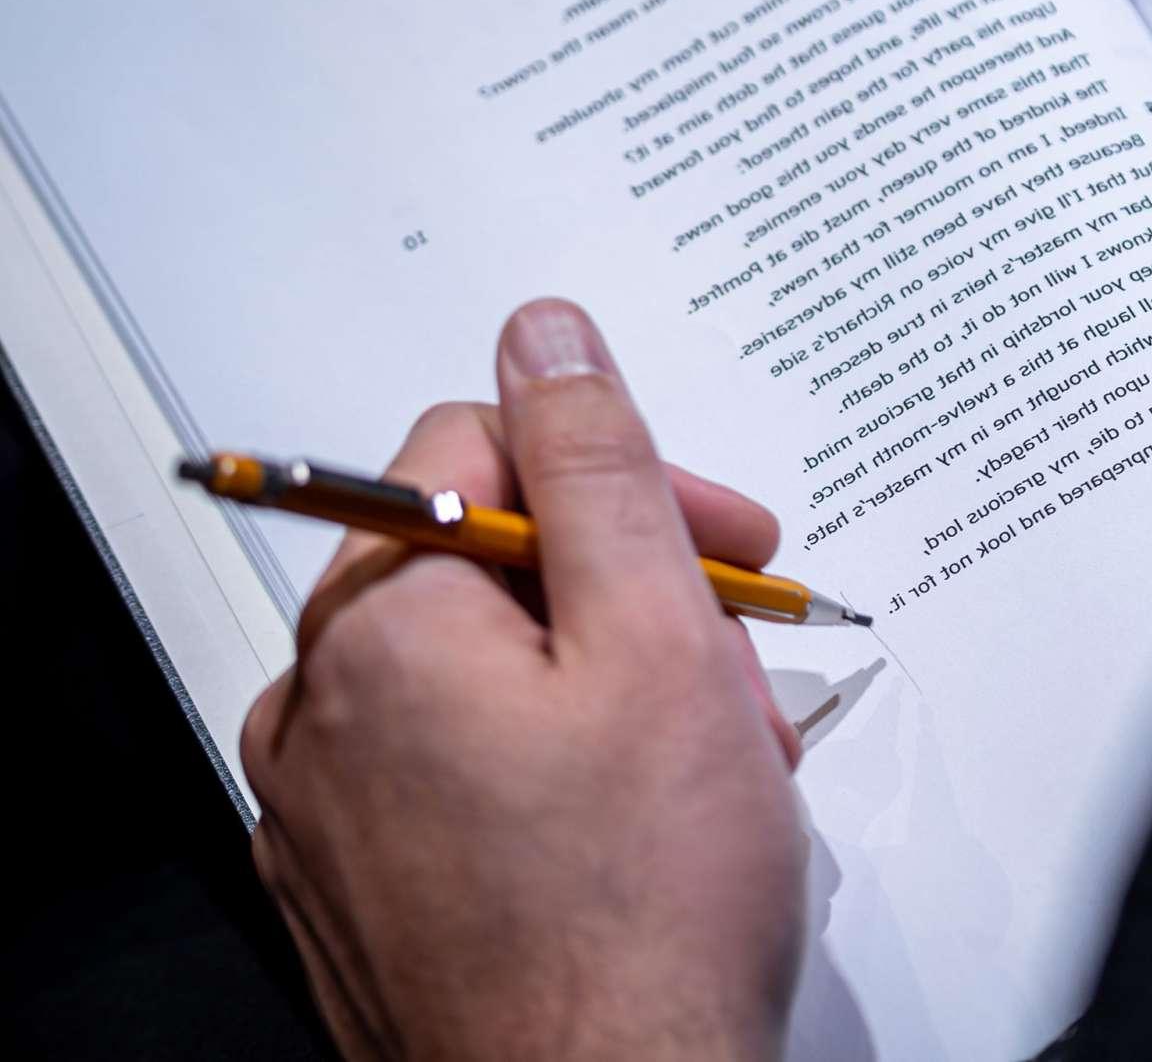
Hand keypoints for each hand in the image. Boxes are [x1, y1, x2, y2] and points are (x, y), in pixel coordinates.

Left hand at [242, 298, 805, 1060]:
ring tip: (706, 762)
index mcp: (378, 626)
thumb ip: (596, 466)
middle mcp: (321, 709)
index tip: (721, 542)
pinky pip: (460, 769)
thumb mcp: (657, 640)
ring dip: (612, 683)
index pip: (484, 450)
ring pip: (485, 669)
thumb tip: (545, 336)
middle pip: (490, 563)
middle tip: (730, 664)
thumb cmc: (640, 916)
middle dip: (635, 594)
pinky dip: (557, 767)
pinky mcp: (362, 886)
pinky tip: (640, 821)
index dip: (628, 482)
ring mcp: (331, 811)